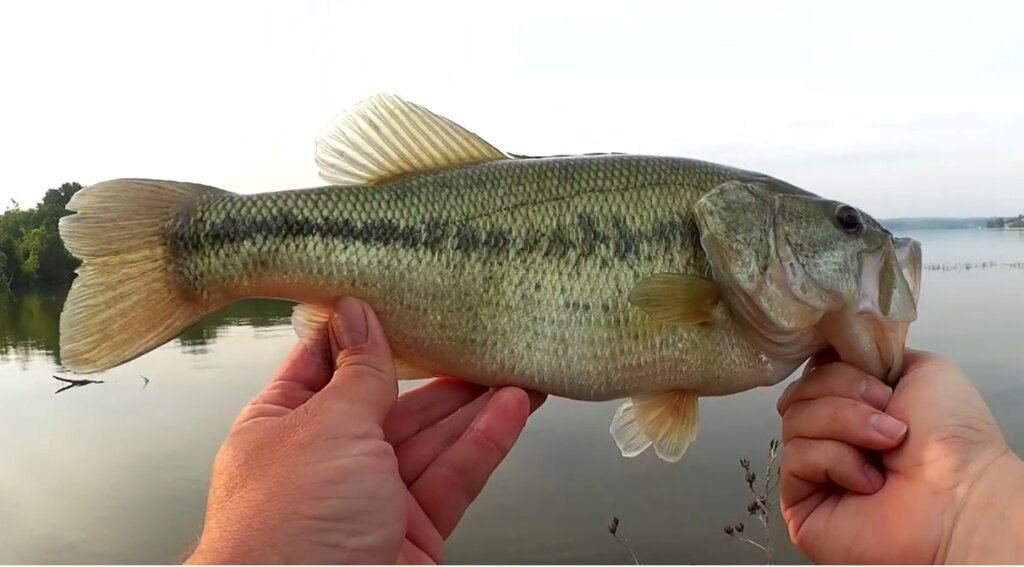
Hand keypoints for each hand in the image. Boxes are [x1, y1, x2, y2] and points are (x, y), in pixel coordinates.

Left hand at [184, 297, 545, 563]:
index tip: (396, 293)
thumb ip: (357, 371)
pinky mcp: (413, 533)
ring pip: (430, 439)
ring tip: (513, 362)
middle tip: (473, 331)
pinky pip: (453, 476)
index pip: (324, 364)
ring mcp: (371, 501)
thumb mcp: (326, 427)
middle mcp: (325, 463)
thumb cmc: (287, 532)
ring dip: (473, 402)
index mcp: (281, 429)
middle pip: (389, 401)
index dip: (360, 330)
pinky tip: (515, 407)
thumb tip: (357, 312)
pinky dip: (485, 441)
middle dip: (433, 368)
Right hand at [776, 347, 1023, 563]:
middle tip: (888, 416)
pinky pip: (795, 457)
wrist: (961, 496)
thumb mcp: (923, 370)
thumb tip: (832, 353)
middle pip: (799, 393)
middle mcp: (834, 438)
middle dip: (844, 396)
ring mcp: (815, 471)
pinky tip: (869, 481)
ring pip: (794, 421)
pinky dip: (835, 461)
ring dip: (845, 426)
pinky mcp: (801, 502)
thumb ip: (872, 354)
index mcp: (857, 407)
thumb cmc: (955, 443)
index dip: (837, 368)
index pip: (814, 371)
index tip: (877, 382)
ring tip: (886, 447)